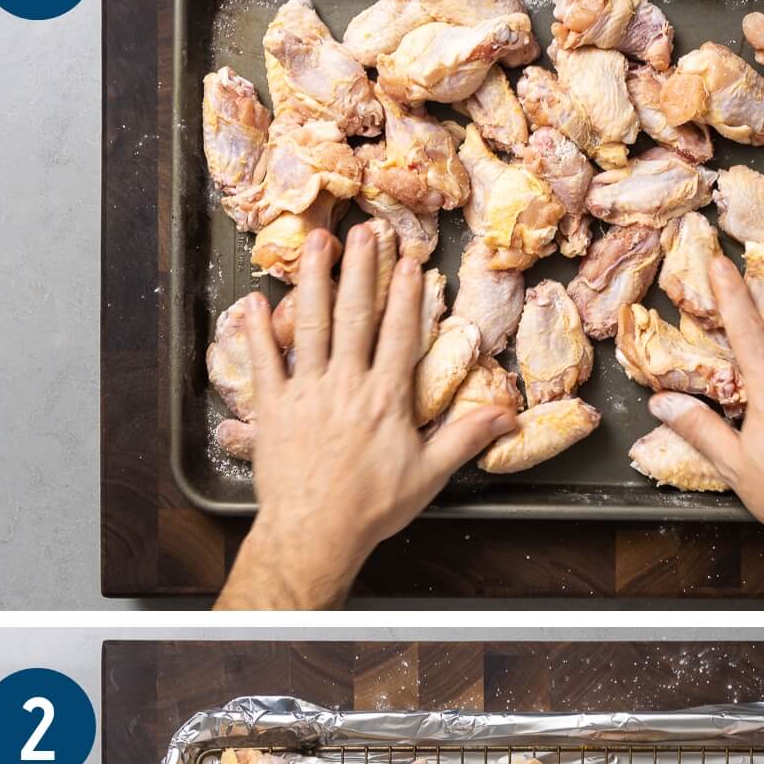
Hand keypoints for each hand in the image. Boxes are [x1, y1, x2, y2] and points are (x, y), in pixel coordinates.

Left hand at [216, 225, 516, 609]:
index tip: (409, 262)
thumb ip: (466, 439)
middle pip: (355, 315)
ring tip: (316, 244)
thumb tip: (509, 416)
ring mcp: (306, 392)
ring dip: (313, 280)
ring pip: (310, 324)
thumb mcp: (429, 475)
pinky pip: (264, 361)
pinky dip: (258, 330)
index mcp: (385, 397)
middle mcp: (346, 383)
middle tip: (364, 231)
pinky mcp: (273, 408)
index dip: (405, 295)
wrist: (315, 533)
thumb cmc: (372, 508)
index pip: (399, 334)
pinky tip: (255, 301)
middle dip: (361, 269)